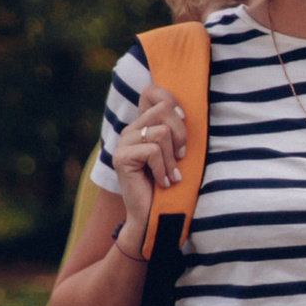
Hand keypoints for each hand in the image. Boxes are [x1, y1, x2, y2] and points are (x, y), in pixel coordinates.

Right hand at [110, 92, 186, 244]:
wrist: (154, 213)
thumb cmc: (171, 181)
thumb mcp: (178, 151)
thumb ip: (177, 129)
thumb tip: (184, 111)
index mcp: (144, 124)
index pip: (153, 92)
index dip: (173, 102)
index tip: (184, 121)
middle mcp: (131, 129)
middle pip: (164, 109)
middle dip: (181, 134)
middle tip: (181, 157)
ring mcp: (123, 142)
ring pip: (161, 133)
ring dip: (172, 159)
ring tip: (171, 175)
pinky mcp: (120, 157)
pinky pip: (153, 152)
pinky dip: (163, 170)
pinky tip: (163, 182)